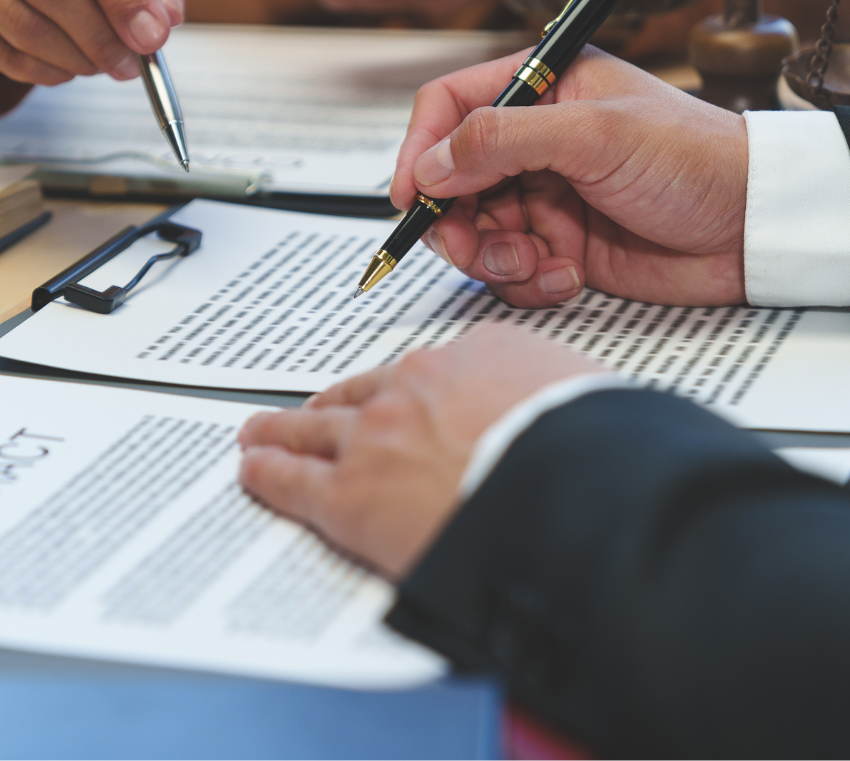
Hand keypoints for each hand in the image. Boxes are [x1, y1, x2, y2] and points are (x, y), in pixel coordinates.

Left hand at [238, 325, 601, 577]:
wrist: (574, 495)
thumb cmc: (596, 453)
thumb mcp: (591, 398)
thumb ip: (565, 398)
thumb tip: (589, 414)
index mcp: (477, 355)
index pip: (428, 370)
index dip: (406, 390)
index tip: (401, 399)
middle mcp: (417, 384)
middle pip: (361, 392)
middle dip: (332, 405)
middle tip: (310, 413)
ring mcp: (376, 435)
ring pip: (313, 428)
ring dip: (283, 431)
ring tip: (261, 434)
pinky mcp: (349, 493)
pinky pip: (292, 479)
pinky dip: (268, 474)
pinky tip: (253, 472)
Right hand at [392, 48, 748, 306]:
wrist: (757, 227)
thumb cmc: (697, 159)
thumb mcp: (596, 135)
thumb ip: (504, 139)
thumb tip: (432, 162)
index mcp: (542, 88)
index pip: (450, 107)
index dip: (420, 150)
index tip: (411, 195)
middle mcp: (537, 140)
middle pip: (451, 179)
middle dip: (455, 219)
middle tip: (474, 247)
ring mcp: (547, 195)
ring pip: (476, 231)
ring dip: (493, 256)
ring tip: (536, 262)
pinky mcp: (563, 245)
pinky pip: (513, 269)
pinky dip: (529, 280)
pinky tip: (570, 275)